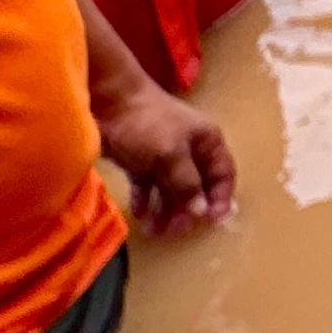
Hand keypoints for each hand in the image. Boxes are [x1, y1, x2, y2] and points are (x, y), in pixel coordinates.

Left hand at [93, 77, 235, 236]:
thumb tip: (202, 211)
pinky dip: (146, 200)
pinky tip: (140, 213)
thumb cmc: (148, 125)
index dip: (221, 198)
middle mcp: (189, 149)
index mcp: (206, 142)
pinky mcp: (140, 160)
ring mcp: (164, 155)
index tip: (212, 222)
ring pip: (171, 189)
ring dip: (165, 210)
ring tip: (153, 230)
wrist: (108, 102)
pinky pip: (148, 186)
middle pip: (196, 186)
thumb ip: (187, 185)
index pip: (223, 174)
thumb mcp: (171, 156)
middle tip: (175, 230)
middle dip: (187, 210)